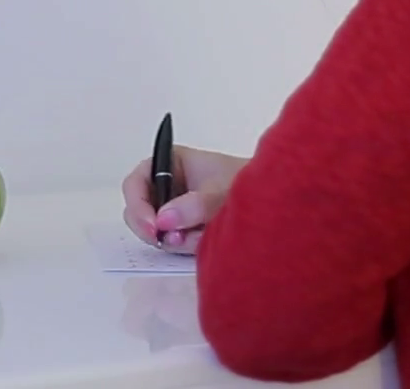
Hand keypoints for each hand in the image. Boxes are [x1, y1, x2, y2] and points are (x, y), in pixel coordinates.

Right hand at [121, 145, 248, 255]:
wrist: (273, 201)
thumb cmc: (247, 183)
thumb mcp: (221, 191)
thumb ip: (194, 205)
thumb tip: (164, 220)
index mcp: (170, 163)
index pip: (136, 183)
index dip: (138, 205)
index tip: (153, 227)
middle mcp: (167, 185)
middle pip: (138, 211)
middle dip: (154, 229)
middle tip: (176, 240)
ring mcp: (174, 209)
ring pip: (155, 232)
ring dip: (176, 240)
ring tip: (203, 235)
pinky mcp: (184, 229)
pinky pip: (173, 244)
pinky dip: (187, 247)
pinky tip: (206, 240)